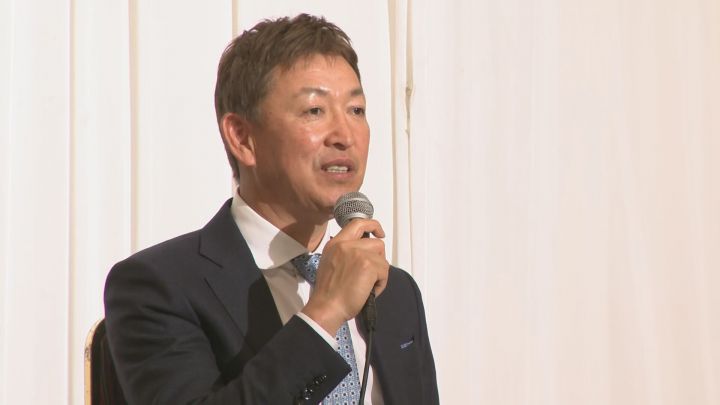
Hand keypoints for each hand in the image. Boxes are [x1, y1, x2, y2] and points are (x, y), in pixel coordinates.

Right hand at [301, 219, 388, 334]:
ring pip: (382, 258)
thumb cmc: (329, 293)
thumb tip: (363, 254)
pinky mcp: (368, 265)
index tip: (379, 233)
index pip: (357, 223)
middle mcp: (346, 245)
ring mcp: (358, 253)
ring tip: (368, 285)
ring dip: (379, 273)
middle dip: (378, 259)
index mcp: (335, 244)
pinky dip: (381, 283)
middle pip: (376, 243)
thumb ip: (345, 253)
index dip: (373, 225)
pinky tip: (369, 291)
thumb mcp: (330, 263)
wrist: (327, 307)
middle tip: (372, 273)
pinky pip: (385, 271)